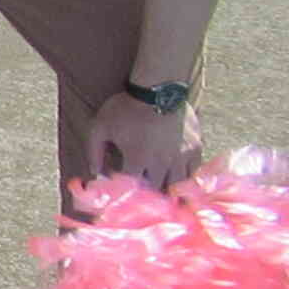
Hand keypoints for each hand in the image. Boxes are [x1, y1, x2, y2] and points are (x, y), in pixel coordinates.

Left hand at [82, 89, 203, 190]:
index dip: (126, 194)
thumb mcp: (99, 127)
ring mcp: (181, 156)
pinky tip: (180, 182)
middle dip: (148, 197)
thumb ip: (94, 152)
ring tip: (163, 195)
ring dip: (168, 191)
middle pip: (157, 191)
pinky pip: (194, 172)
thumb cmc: (125, 107)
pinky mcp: (195, 148)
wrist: (158, 88)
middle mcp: (161, 162)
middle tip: (143, 200)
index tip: (122, 194)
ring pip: (177, 185)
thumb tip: (94, 173)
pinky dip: (186, 180)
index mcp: (137, 159)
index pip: (132, 189)